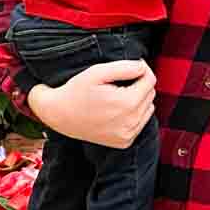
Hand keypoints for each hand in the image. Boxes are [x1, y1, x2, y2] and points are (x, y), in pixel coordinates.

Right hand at [28, 58, 155, 148]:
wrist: (59, 115)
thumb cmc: (76, 91)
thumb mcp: (97, 72)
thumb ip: (125, 67)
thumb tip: (143, 67)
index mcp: (127, 103)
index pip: (150, 80)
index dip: (141, 70)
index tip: (130, 67)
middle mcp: (131, 122)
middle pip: (150, 94)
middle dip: (139, 85)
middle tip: (120, 82)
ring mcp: (128, 135)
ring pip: (148, 109)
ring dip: (138, 100)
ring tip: (118, 96)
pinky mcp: (124, 142)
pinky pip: (140, 123)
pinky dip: (133, 115)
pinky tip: (117, 110)